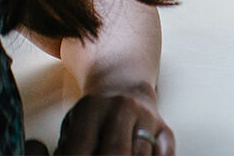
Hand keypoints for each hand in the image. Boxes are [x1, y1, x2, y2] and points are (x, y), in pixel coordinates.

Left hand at [55, 85, 174, 154]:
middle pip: (115, 152)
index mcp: (92, 109)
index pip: (80, 147)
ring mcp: (146, 117)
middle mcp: (122, 109)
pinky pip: (165, 154)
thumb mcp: (74, 123)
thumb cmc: (95, 114)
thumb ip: (69, 146)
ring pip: (140, 155)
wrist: (125, 84)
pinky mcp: (165, 129)